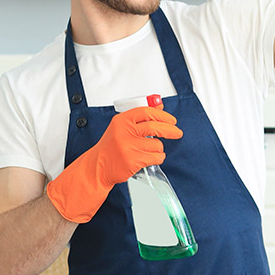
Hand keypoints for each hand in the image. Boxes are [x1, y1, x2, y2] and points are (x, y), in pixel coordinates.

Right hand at [45, 106, 182, 222]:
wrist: (98, 167)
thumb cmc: (111, 147)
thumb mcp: (122, 128)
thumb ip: (140, 117)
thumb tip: (160, 106)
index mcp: (121, 121)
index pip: (147, 112)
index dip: (163, 115)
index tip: (172, 120)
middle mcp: (124, 132)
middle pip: (155, 127)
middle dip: (170, 130)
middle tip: (177, 132)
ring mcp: (128, 147)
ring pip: (157, 145)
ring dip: (159, 149)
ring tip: (151, 151)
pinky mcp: (133, 161)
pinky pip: (155, 157)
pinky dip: (158, 158)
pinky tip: (151, 158)